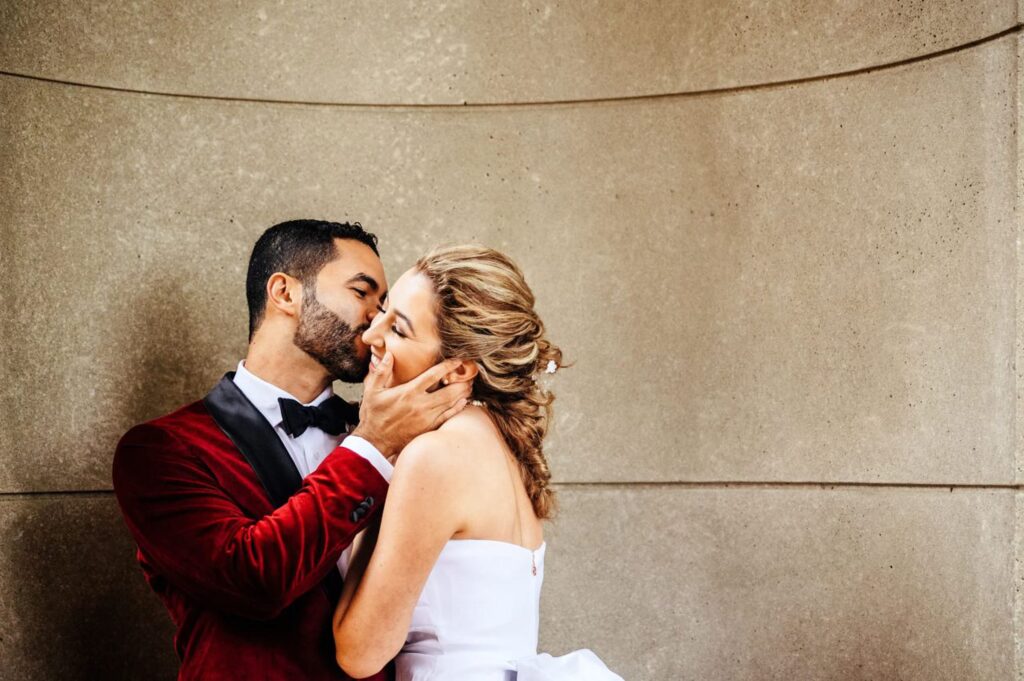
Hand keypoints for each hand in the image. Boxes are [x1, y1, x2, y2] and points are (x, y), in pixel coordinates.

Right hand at [351, 352, 470, 458]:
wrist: (375, 441)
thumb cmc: (373, 415)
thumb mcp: (372, 391)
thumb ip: (381, 371)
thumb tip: (389, 354)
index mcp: (408, 392)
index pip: (433, 375)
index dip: (447, 366)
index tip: (457, 360)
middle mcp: (420, 404)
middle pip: (448, 390)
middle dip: (461, 381)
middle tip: (469, 374)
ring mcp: (426, 418)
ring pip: (450, 403)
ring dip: (461, 393)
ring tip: (468, 385)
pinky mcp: (428, 428)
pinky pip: (447, 417)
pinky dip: (457, 409)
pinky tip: (463, 402)